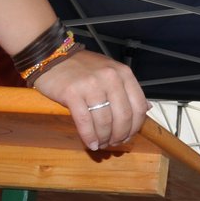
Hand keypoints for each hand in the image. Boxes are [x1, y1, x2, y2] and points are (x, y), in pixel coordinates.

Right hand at [31, 50, 148, 150]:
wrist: (52, 56)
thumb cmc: (83, 67)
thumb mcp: (111, 71)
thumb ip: (128, 89)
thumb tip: (147, 108)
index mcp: (124, 74)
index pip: (138, 106)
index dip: (136, 126)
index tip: (129, 135)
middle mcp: (111, 78)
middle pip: (123, 116)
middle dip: (120, 135)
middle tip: (114, 143)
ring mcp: (92, 85)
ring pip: (105, 121)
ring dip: (104, 138)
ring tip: (102, 144)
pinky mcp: (72, 93)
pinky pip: (85, 121)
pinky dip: (89, 136)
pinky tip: (91, 143)